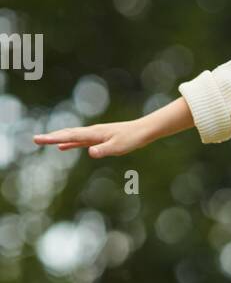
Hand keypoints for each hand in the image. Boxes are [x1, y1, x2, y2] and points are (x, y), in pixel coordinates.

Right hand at [32, 118, 150, 156]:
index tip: (39, 139)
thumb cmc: (132, 139)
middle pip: (67, 134)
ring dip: (58, 139)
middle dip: (51, 137)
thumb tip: (89, 151)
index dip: (53, 138)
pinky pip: (79, 141)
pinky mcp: (98, 139)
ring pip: (71, 136)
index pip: (69, 136)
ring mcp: (94, 135)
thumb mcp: (118, 147)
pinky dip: (69, 143)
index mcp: (93, 134)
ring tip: (45, 141)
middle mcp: (91, 132)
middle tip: (35, 139)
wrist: (142, 131)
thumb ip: (104, 150)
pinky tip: (63, 147)